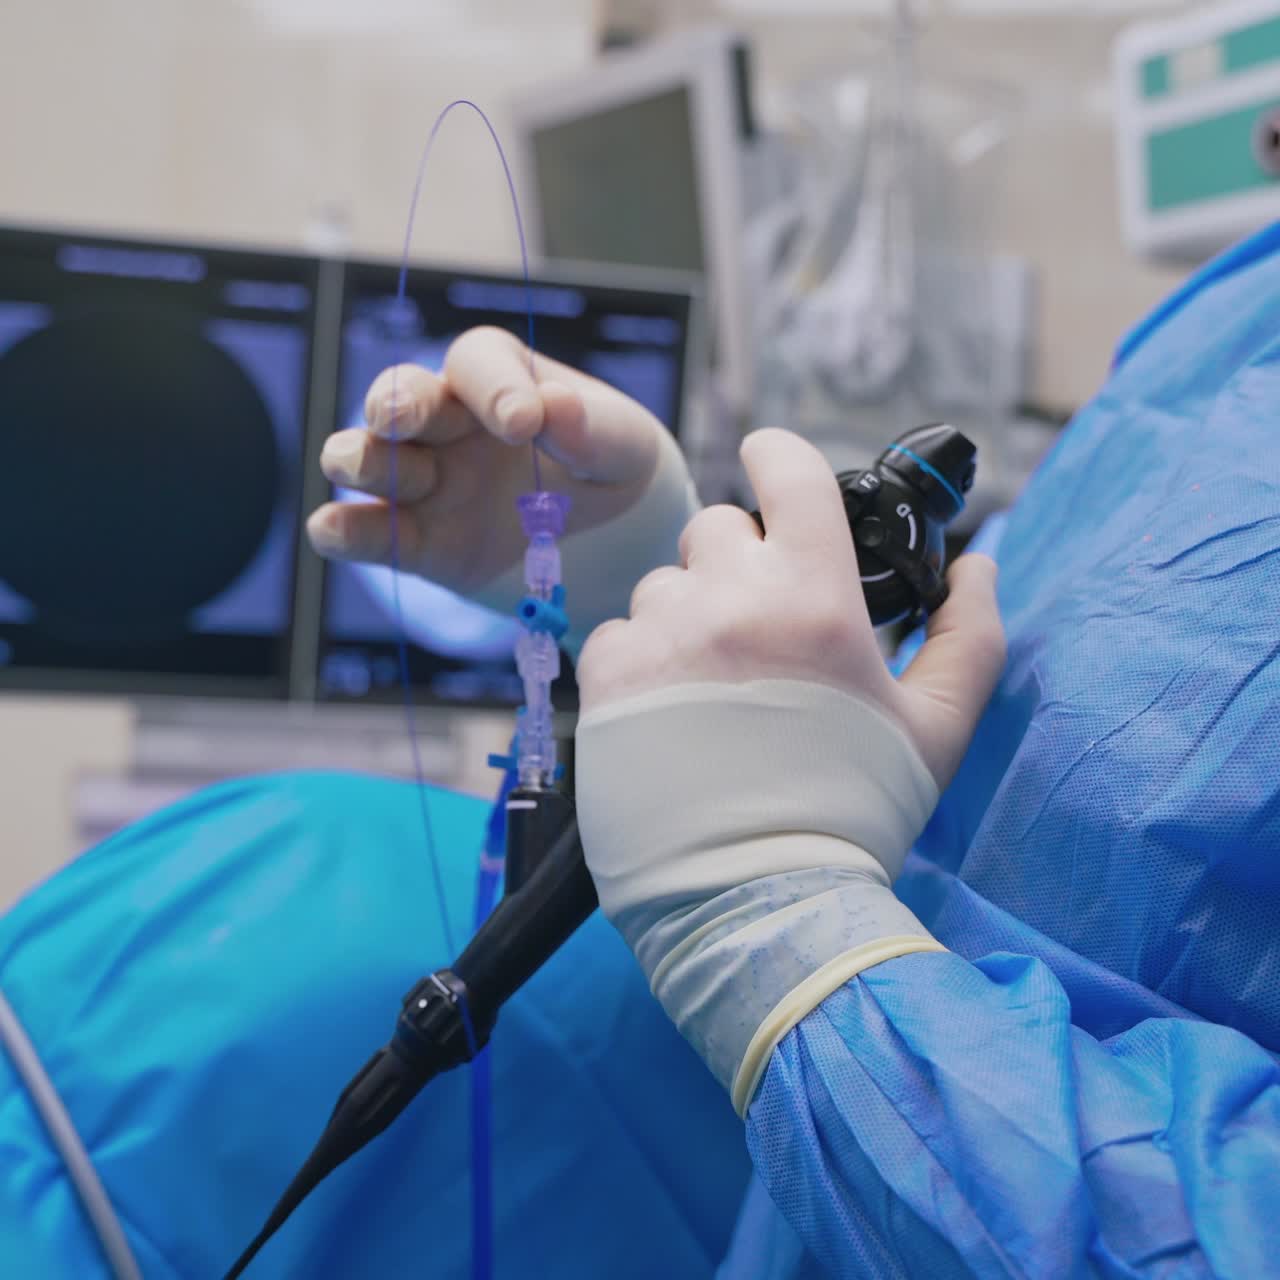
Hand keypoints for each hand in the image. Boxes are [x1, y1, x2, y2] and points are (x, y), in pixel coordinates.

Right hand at [306, 326, 688, 611]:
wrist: (610, 544)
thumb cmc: (612, 469)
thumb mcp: (624, 446)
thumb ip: (594, 429)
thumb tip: (555, 406)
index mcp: (499, 380)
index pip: (478, 363)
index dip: (493, 387)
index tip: (524, 423)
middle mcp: (448, 423)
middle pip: (402, 398)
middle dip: (396, 402)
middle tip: (399, 415)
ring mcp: (425, 483)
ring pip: (370, 459)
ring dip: (359, 458)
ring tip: (361, 465)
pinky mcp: (418, 545)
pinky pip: (370, 534)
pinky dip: (343, 530)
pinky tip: (331, 528)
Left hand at [574, 427, 1005, 1111]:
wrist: (759, 901)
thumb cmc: (855, 813)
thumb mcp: (938, 728)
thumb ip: (971, 633)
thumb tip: (981, 562)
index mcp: (814, 597)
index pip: (784, 470)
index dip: (776, 457)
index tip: (771, 468)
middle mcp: (730, 600)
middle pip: (716, 527)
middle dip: (738, 561)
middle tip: (758, 626)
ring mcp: (660, 637)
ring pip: (663, 584)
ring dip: (687, 615)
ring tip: (713, 688)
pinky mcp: (606, 679)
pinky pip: (616, 634)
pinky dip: (639, 660)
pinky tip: (667, 715)